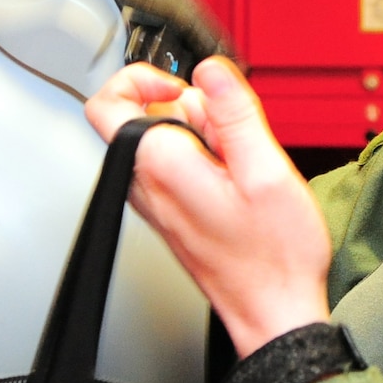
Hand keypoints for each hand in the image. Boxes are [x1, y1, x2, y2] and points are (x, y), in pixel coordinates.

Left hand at [86, 57, 332, 358]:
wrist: (274, 311)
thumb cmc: (274, 255)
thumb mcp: (267, 171)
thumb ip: (234, 112)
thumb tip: (210, 71)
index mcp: (161, 167)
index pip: (108, 101)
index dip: (143, 78)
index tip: (184, 86)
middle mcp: (147, 186)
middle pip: (139, 116)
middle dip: (185, 107)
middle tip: (227, 129)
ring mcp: (156, 203)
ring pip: (159, 141)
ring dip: (198, 134)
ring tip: (237, 160)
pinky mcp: (172, 215)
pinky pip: (174, 168)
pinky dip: (202, 160)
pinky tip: (235, 180)